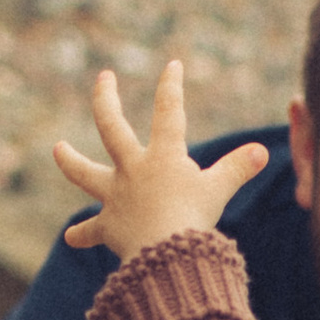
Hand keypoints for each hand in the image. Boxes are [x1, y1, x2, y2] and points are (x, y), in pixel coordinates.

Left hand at [54, 59, 267, 259]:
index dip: (171, 86)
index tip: (172, 65)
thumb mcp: (218, 190)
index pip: (169, 111)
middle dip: (105, 98)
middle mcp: (133, 169)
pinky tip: (71, 238)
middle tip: (103, 78)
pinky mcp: (109, 225)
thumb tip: (261, 152)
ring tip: (57, 148)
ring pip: (84, 173)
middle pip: (111, 126)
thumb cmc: (193, 219)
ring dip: (69, 160)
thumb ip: (237, 169)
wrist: (165, 253)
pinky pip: (91, 230)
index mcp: (162, 155)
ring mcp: (116, 195)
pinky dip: (82, 235)